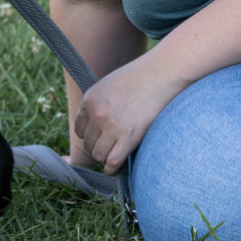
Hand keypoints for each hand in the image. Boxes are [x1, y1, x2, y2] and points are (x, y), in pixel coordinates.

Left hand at [74, 53, 186, 174]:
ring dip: (105, 158)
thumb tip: (101, 123)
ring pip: (98, 155)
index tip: (100, 138)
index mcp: (90, 99)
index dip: (90, 136)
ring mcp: (111, 126)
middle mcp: (97, 113)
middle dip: (98, 147)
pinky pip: (112, 162)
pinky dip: (112, 168)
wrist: (161, 72)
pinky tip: (116, 167)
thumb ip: (102, 102)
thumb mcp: (111, 84)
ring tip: (115, 154)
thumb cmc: (141, 76)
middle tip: (111, 147)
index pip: (79, 129)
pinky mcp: (127, 136)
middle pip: (88, 144)